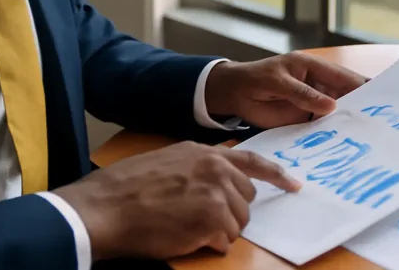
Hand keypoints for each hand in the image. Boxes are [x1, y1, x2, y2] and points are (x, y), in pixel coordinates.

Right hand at [52, 141, 300, 260]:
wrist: (103, 207)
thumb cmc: (124, 189)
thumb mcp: (166, 163)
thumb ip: (195, 169)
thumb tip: (212, 186)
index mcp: (203, 153)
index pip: (251, 162)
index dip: (276, 175)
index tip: (294, 185)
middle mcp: (215, 167)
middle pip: (245, 198)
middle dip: (230, 213)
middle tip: (200, 220)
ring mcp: (216, 192)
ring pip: (238, 222)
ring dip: (218, 231)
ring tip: (185, 228)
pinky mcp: (212, 218)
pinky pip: (225, 240)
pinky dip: (210, 245)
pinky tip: (186, 238)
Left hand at [204, 51, 366, 127]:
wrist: (233, 94)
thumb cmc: (254, 79)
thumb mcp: (277, 82)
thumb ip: (303, 94)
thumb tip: (332, 106)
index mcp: (313, 67)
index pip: (342, 76)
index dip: (362, 85)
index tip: (380, 95)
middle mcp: (318, 85)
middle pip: (344, 95)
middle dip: (360, 105)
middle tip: (380, 119)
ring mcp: (313, 103)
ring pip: (336, 113)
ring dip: (349, 122)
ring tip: (368, 135)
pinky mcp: (305, 119)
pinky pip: (322, 126)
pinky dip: (332, 133)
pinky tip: (344, 143)